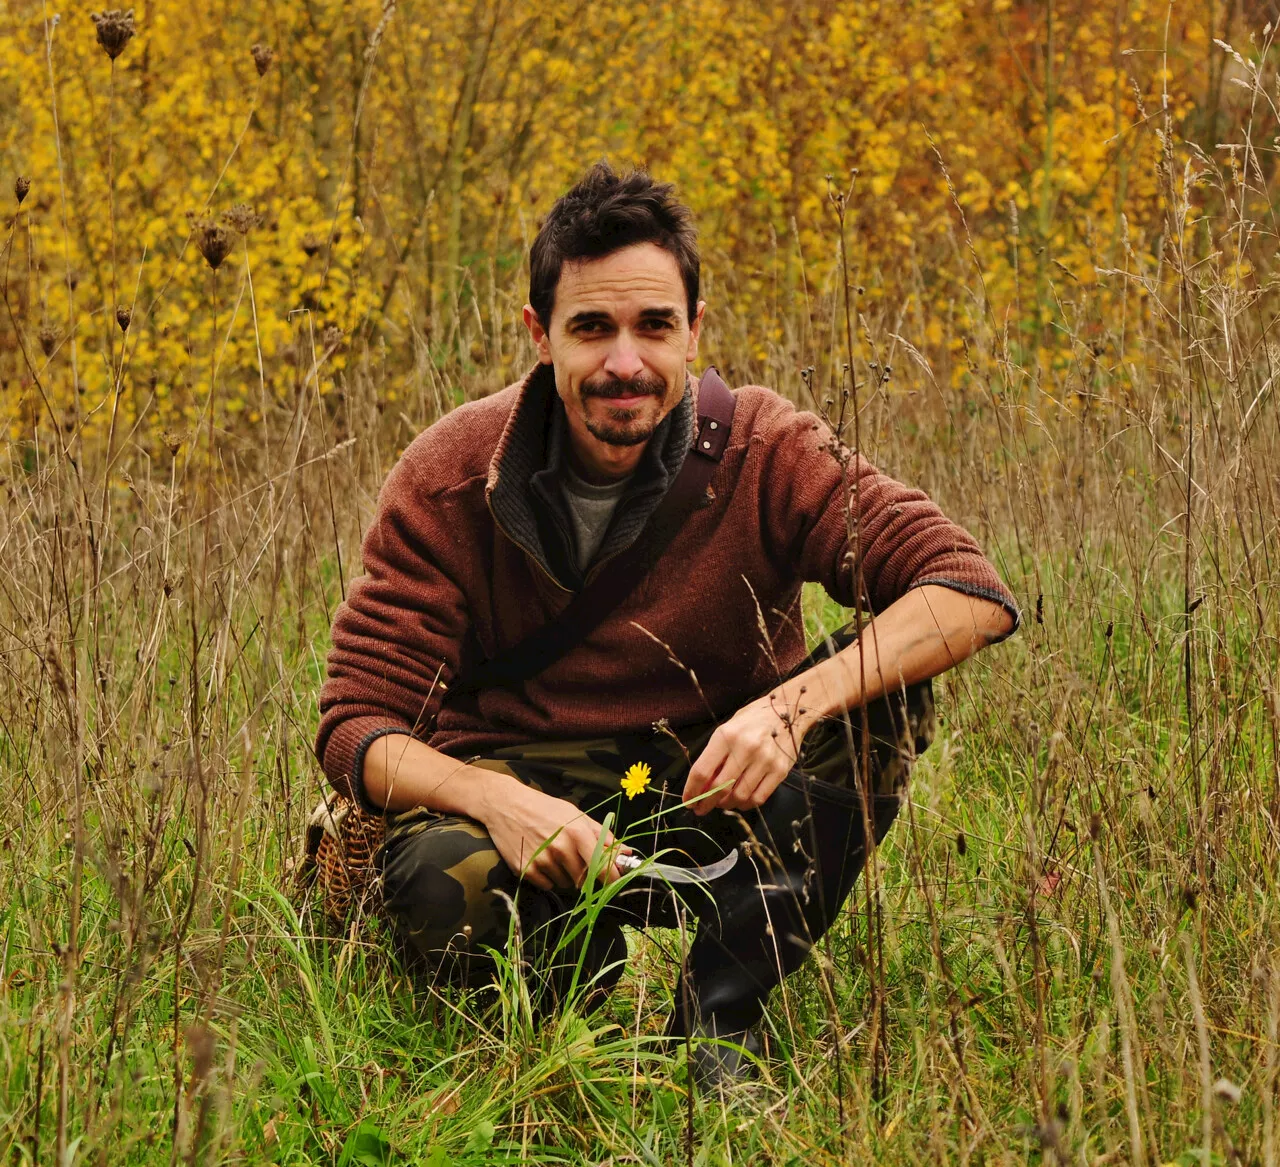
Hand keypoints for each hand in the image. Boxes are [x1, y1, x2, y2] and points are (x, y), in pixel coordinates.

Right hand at [478, 777, 629, 890]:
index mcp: (577, 832)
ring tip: (555, 854)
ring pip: (566, 883)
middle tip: (575, 859)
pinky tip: (541, 859)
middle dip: (585, 873)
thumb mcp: (576, 814)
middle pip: (584, 878)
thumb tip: (627, 852)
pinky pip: (548, 885)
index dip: (612, 878)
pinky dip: (548, 877)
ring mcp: (542, 861)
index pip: (602, 866)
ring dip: (566, 875)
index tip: (615, 882)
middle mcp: (561, 848)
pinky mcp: (526, 870)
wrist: (506, 805)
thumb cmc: (545, 808)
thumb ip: (602, 835)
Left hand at [681, 692, 807, 814]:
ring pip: (739, 797)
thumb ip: (714, 756)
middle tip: (701, 809)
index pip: (702, 771)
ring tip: (722, 802)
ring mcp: (765, 760)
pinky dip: (746, 804)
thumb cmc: (751, 720)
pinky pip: (759, 798)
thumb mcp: (727, 730)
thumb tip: (701, 786)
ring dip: (727, 805)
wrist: (787, 711)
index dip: (691, 790)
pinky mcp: (781, 770)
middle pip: (719, 788)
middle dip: (706, 803)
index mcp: (726, 736)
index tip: (688, 801)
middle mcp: (746, 748)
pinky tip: (741, 800)